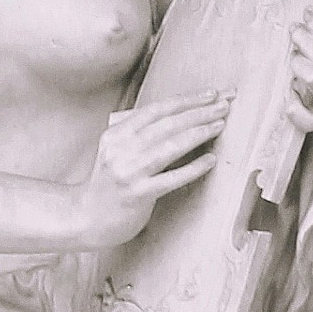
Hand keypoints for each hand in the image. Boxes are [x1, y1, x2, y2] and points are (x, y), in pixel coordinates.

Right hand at [68, 92, 227, 248]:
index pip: (156, 110)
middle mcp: (120, 150)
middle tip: (224, 104)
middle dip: (199, 111)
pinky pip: (172, 178)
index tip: (210, 94)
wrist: (88, 218)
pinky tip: (211, 160)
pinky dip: (194, 167)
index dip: (186, 100)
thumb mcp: (115, 151)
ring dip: (199, 133)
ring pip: (170, 146)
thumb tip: (179, 115)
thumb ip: (138, 133)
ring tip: (220, 124)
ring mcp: (129, 172)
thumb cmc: (109, 184)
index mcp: (115, 135)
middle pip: (166, 124)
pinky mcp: (138, 194)